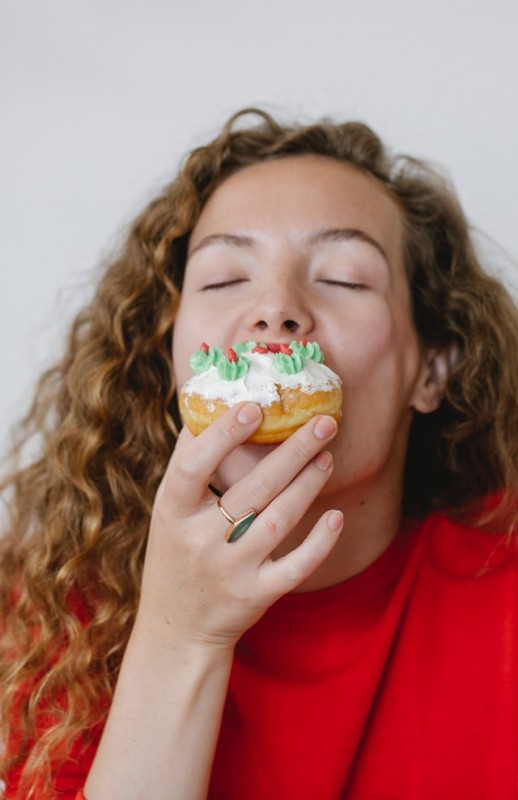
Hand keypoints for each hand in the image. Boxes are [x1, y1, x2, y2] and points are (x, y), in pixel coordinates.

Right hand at [135, 402, 342, 652]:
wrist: (176, 629)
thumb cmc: (176, 552)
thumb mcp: (169, 510)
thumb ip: (189, 462)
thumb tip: (213, 403)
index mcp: (173, 512)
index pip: (194, 466)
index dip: (223, 436)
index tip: (255, 408)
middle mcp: (200, 540)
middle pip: (253, 489)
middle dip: (293, 451)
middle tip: (323, 421)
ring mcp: (230, 570)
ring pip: (280, 520)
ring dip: (308, 484)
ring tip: (327, 455)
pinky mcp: (256, 595)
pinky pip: (296, 567)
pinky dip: (319, 543)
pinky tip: (336, 517)